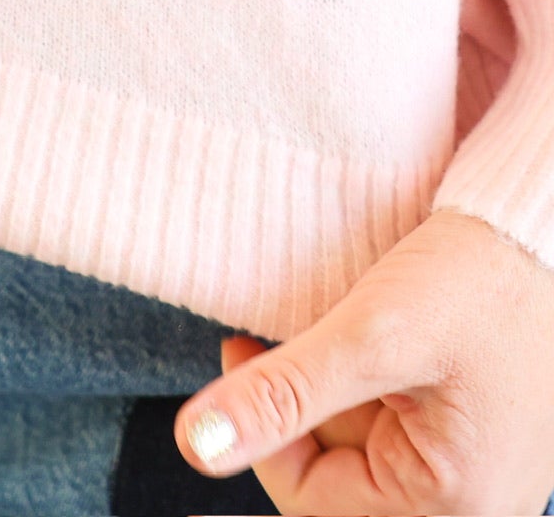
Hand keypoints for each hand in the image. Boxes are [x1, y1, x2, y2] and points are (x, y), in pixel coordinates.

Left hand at [176, 207, 553, 512]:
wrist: (548, 227)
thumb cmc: (480, 280)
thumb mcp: (372, 333)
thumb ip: (283, 394)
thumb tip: (196, 446)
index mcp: (453, 508)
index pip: (312, 501)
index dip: (261, 430)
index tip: (238, 348)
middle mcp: (473, 505)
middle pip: (341, 475)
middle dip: (309, 403)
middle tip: (306, 327)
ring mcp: (480, 469)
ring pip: (366, 444)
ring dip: (340, 385)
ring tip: (355, 320)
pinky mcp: (481, 432)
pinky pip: (402, 422)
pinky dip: (373, 378)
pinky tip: (382, 328)